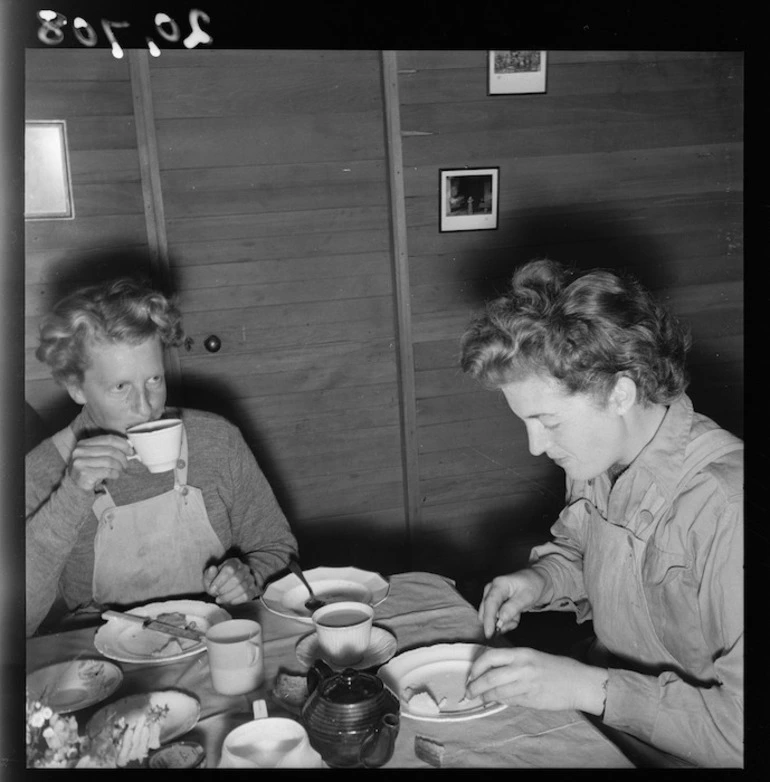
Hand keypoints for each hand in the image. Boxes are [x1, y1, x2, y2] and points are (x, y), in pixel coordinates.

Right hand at [67, 434, 133, 491]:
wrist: (77, 486)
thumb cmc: (90, 469)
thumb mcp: (96, 456)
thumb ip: (108, 449)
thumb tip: (128, 447)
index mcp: (83, 443)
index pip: (108, 439)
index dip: (122, 444)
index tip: (130, 451)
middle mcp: (80, 451)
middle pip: (110, 450)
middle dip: (122, 457)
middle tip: (126, 464)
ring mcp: (80, 462)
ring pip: (109, 461)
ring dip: (119, 466)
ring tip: (120, 470)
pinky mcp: (83, 474)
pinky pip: (107, 471)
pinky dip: (115, 474)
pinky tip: (115, 476)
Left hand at [203, 558, 258, 604]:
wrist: (225, 586)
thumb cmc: (217, 581)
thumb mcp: (210, 577)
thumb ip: (210, 574)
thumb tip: (212, 568)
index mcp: (233, 562)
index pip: (230, 569)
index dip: (220, 580)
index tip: (212, 589)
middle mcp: (244, 568)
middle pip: (237, 579)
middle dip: (224, 589)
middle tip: (216, 594)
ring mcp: (250, 579)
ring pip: (242, 588)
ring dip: (228, 596)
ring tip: (220, 598)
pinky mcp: (253, 589)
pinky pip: (247, 596)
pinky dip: (236, 600)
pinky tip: (229, 601)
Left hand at [465, 646, 607, 713]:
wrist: (579, 682)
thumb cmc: (557, 668)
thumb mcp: (533, 656)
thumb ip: (512, 663)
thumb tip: (492, 671)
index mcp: (521, 654)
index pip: (490, 657)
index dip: (476, 666)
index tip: (471, 673)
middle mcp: (522, 668)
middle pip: (489, 678)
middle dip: (475, 686)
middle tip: (469, 691)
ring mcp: (527, 685)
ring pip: (498, 692)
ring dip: (485, 696)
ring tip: (480, 698)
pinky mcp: (532, 700)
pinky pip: (510, 701)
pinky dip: (500, 701)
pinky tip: (496, 701)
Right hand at [478, 569, 545, 637]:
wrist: (535, 581)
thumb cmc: (532, 585)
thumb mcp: (527, 597)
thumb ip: (513, 608)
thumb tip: (500, 619)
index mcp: (499, 584)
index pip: (490, 603)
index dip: (488, 619)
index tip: (489, 633)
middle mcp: (491, 589)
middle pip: (487, 612)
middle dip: (500, 622)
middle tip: (515, 622)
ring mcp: (491, 596)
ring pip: (491, 617)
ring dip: (504, 622)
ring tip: (517, 616)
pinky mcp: (494, 603)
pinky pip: (495, 618)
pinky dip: (506, 620)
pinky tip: (514, 615)